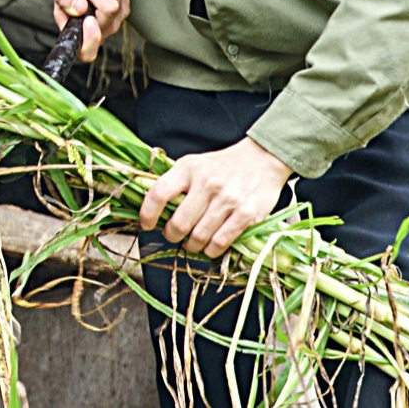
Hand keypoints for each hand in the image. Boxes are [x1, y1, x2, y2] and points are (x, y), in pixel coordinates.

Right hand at [52, 0, 128, 61]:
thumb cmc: (68, 1)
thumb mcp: (59, 1)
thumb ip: (65, 2)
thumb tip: (80, 6)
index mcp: (83, 44)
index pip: (90, 50)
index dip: (91, 36)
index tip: (88, 20)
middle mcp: (104, 33)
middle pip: (110, 8)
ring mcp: (118, 18)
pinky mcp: (125, 2)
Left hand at [139, 137, 294, 257]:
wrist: (262, 159)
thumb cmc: (221, 166)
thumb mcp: (194, 164)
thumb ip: (175, 182)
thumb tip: (153, 209)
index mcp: (189, 169)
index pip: (159, 194)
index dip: (147, 214)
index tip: (146, 224)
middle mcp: (207, 184)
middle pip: (179, 223)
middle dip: (172, 235)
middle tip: (174, 236)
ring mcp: (228, 200)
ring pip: (199, 237)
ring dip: (192, 246)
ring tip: (192, 242)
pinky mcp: (246, 214)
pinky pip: (220, 242)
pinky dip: (211, 250)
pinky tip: (209, 246)